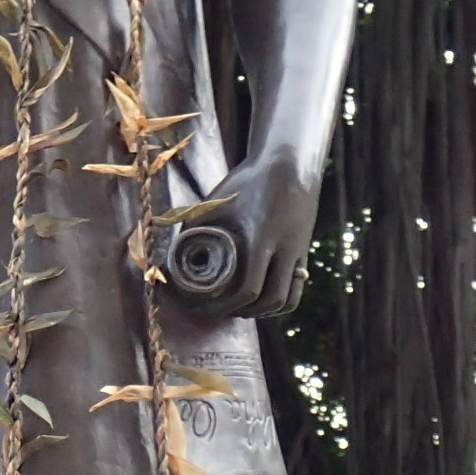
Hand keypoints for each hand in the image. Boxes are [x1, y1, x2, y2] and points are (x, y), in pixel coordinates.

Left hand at [211, 147, 321, 317]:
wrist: (290, 162)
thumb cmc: (249, 180)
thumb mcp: (217, 201)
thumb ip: (194, 227)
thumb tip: (171, 253)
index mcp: (262, 239)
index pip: (249, 289)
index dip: (225, 305)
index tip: (205, 307)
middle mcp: (285, 250)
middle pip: (270, 300)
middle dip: (244, 312)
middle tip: (221, 312)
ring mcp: (298, 252)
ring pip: (289, 299)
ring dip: (265, 311)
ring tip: (242, 310)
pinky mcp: (304, 251)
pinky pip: (297, 287)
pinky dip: (281, 301)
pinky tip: (263, 301)